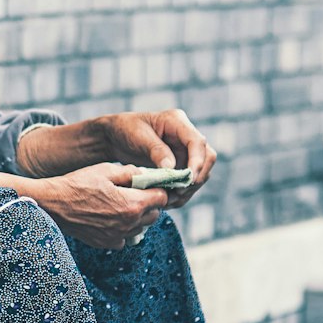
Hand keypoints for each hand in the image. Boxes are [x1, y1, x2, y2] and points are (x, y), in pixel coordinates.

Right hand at [38, 163, 168, 249]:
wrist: (53, 204)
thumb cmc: (77, 184)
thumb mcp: (106, 170)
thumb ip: (130, 172)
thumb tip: (145, 174)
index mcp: (132, 204)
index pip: (162, 198)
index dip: (158, 189)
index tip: (151, 184)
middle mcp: (128, 224)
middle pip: (154, 215)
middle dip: (149, 203)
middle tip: (135, 192)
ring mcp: (118, 236)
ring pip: (141, 227)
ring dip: (137, 216)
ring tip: (121, 204)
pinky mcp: (106, 243)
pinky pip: (125, 237)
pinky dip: (123, 228)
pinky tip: (110, 217)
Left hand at [101, 109, 216, 207]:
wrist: (115, 137)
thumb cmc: (125, 129)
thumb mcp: (137, 136)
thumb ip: (156, 150)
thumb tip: (172, 168)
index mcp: (177, 122)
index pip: (197, 142)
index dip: (197, 161)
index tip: (188, 179)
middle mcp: (185, 136)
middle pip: (206, 157)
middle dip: (196, 177)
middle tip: (178, 192)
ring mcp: (185, 151)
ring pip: (200, 173)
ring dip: (188, 189)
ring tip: (168, 200)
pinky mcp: (180, 165)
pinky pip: (188, 182)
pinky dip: (181, 194)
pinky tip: (167, 201)